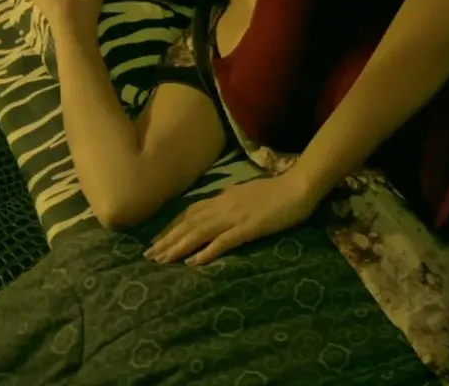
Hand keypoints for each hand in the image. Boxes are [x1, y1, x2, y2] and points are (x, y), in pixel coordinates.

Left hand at [144, 175, 319, 265]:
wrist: (299, 186)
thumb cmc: (279, 189)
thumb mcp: (248, 192)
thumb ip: (232, 200)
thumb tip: (219, 206)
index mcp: (223, 197)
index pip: (190, 212)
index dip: (172, 226)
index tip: (158, 239)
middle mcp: (223, 205)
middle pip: (188, 223)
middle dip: (167, 239)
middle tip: (149, 255)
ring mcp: (235, 216)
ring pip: (199, 232)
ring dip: (178, 247)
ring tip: (162, 261)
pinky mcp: (248, 228)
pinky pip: (222, 241)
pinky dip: (206, 252)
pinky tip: (193, 262)